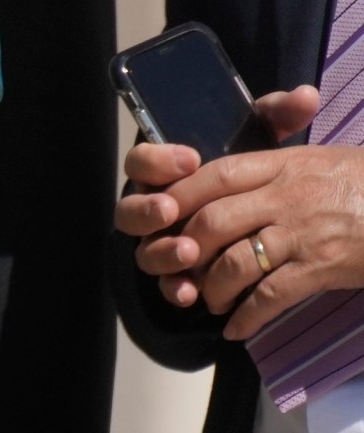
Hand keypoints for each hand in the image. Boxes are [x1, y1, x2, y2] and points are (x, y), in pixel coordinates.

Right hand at [119, 87, 318, 312]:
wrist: (262, 226)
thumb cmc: (253, 180)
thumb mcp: (263, 144)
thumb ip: (277, 116)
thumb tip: (306, 95)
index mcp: (165, 173)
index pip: (141, 160)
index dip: (158, 159)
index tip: (188, 158)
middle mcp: (155, 208)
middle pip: (130, 208)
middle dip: (147, 208)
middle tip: (171, 209)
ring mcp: (162, 245)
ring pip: (144, 250)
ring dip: (162, 250)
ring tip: (188, 253)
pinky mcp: (178, 277)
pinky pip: (167, 286)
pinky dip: (176, 288)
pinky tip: (193, 293)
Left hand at [156, 103, 363, 338]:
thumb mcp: (319, 156)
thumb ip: (273, 158)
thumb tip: (227, 173)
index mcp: (282, 165)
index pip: (215, 175)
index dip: (180, 195)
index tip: (162, 214)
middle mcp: (286, 197)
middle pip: (213, 220)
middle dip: (185, 248)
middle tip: (178, 265)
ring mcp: (303, 233)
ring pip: (235, 262)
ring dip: (211, 287)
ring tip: (208, 299)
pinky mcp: (323, 267)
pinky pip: (271, 295)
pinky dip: (247, 315)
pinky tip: (235, 329)